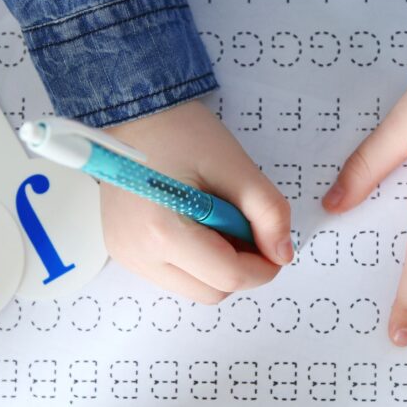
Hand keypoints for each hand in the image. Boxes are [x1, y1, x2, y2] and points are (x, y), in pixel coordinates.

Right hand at [103, 100, 292, 303]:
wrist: (133, 115)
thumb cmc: (179, 131)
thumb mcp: (234, 165)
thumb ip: (267, 210)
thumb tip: (282, 253)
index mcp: (162, 232)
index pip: (228, 276)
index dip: (263, 266)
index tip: (276, 247)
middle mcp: (138, 253)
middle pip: (212, 292)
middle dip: (240, 266)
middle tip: (244, 226)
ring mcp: (127, 256)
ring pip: (195, 288)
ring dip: (218, 265)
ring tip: (217, 219)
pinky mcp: (125, 252)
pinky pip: (175, 275)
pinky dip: (197, 260)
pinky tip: (197, 224)